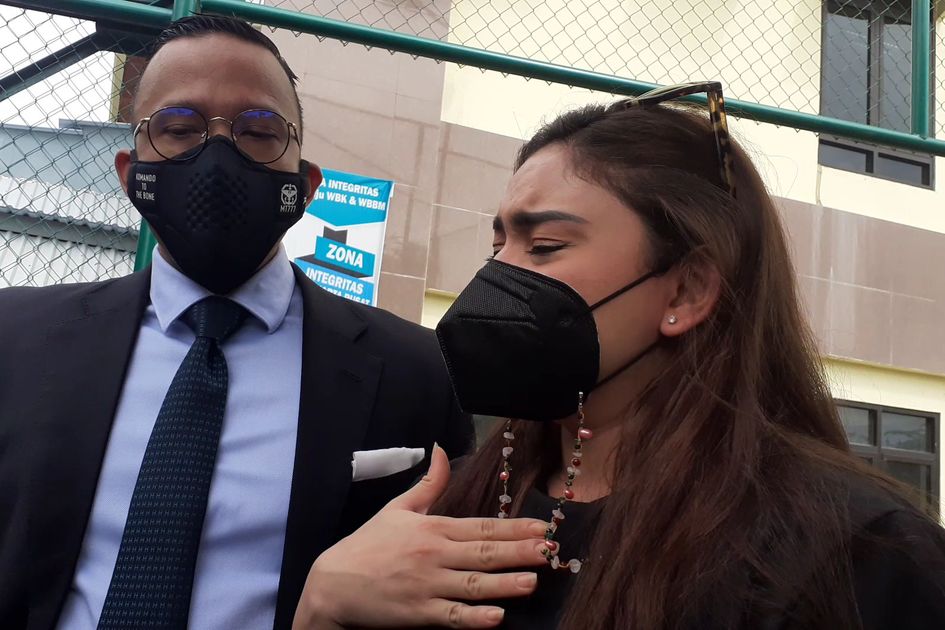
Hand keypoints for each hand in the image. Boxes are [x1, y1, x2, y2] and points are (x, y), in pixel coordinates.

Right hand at [293, 444, 549, 628]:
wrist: (332, 584)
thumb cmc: (367, 545)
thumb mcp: (397, 508)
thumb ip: (428, 483)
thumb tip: (441, 449)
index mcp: (432, 528)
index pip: (480, 526)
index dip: (513, 527)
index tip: (542, 528)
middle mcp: (433, 555)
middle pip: (483, 553)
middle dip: (519, 551)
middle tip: (550, 550)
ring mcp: (427, 586)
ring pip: (473, 585)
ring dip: (504, 583)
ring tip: (533, 581)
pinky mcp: (418, 613)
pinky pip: (451, 617)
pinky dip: (474, 618)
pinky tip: (496, 617)